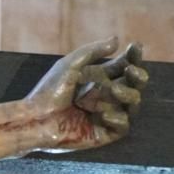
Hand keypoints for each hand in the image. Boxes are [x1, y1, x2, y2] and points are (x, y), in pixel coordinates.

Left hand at [25, 36, 147, 151]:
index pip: (124, 67)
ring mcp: (107, 115)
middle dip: (139, 77)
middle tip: (132, 71)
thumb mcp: (69, 66)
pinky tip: (104, 114)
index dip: (133, 57)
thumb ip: (92, 52)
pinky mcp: (104, 133)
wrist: (34, 119)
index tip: (135, 47)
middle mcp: (106, 96)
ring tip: (114, 90)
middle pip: (135, 85)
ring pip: (133, 104)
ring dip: (129, 95)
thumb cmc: (48, 91)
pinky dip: (118, 119)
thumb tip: (117, 40)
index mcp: (99, 79)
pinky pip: (123, 126)